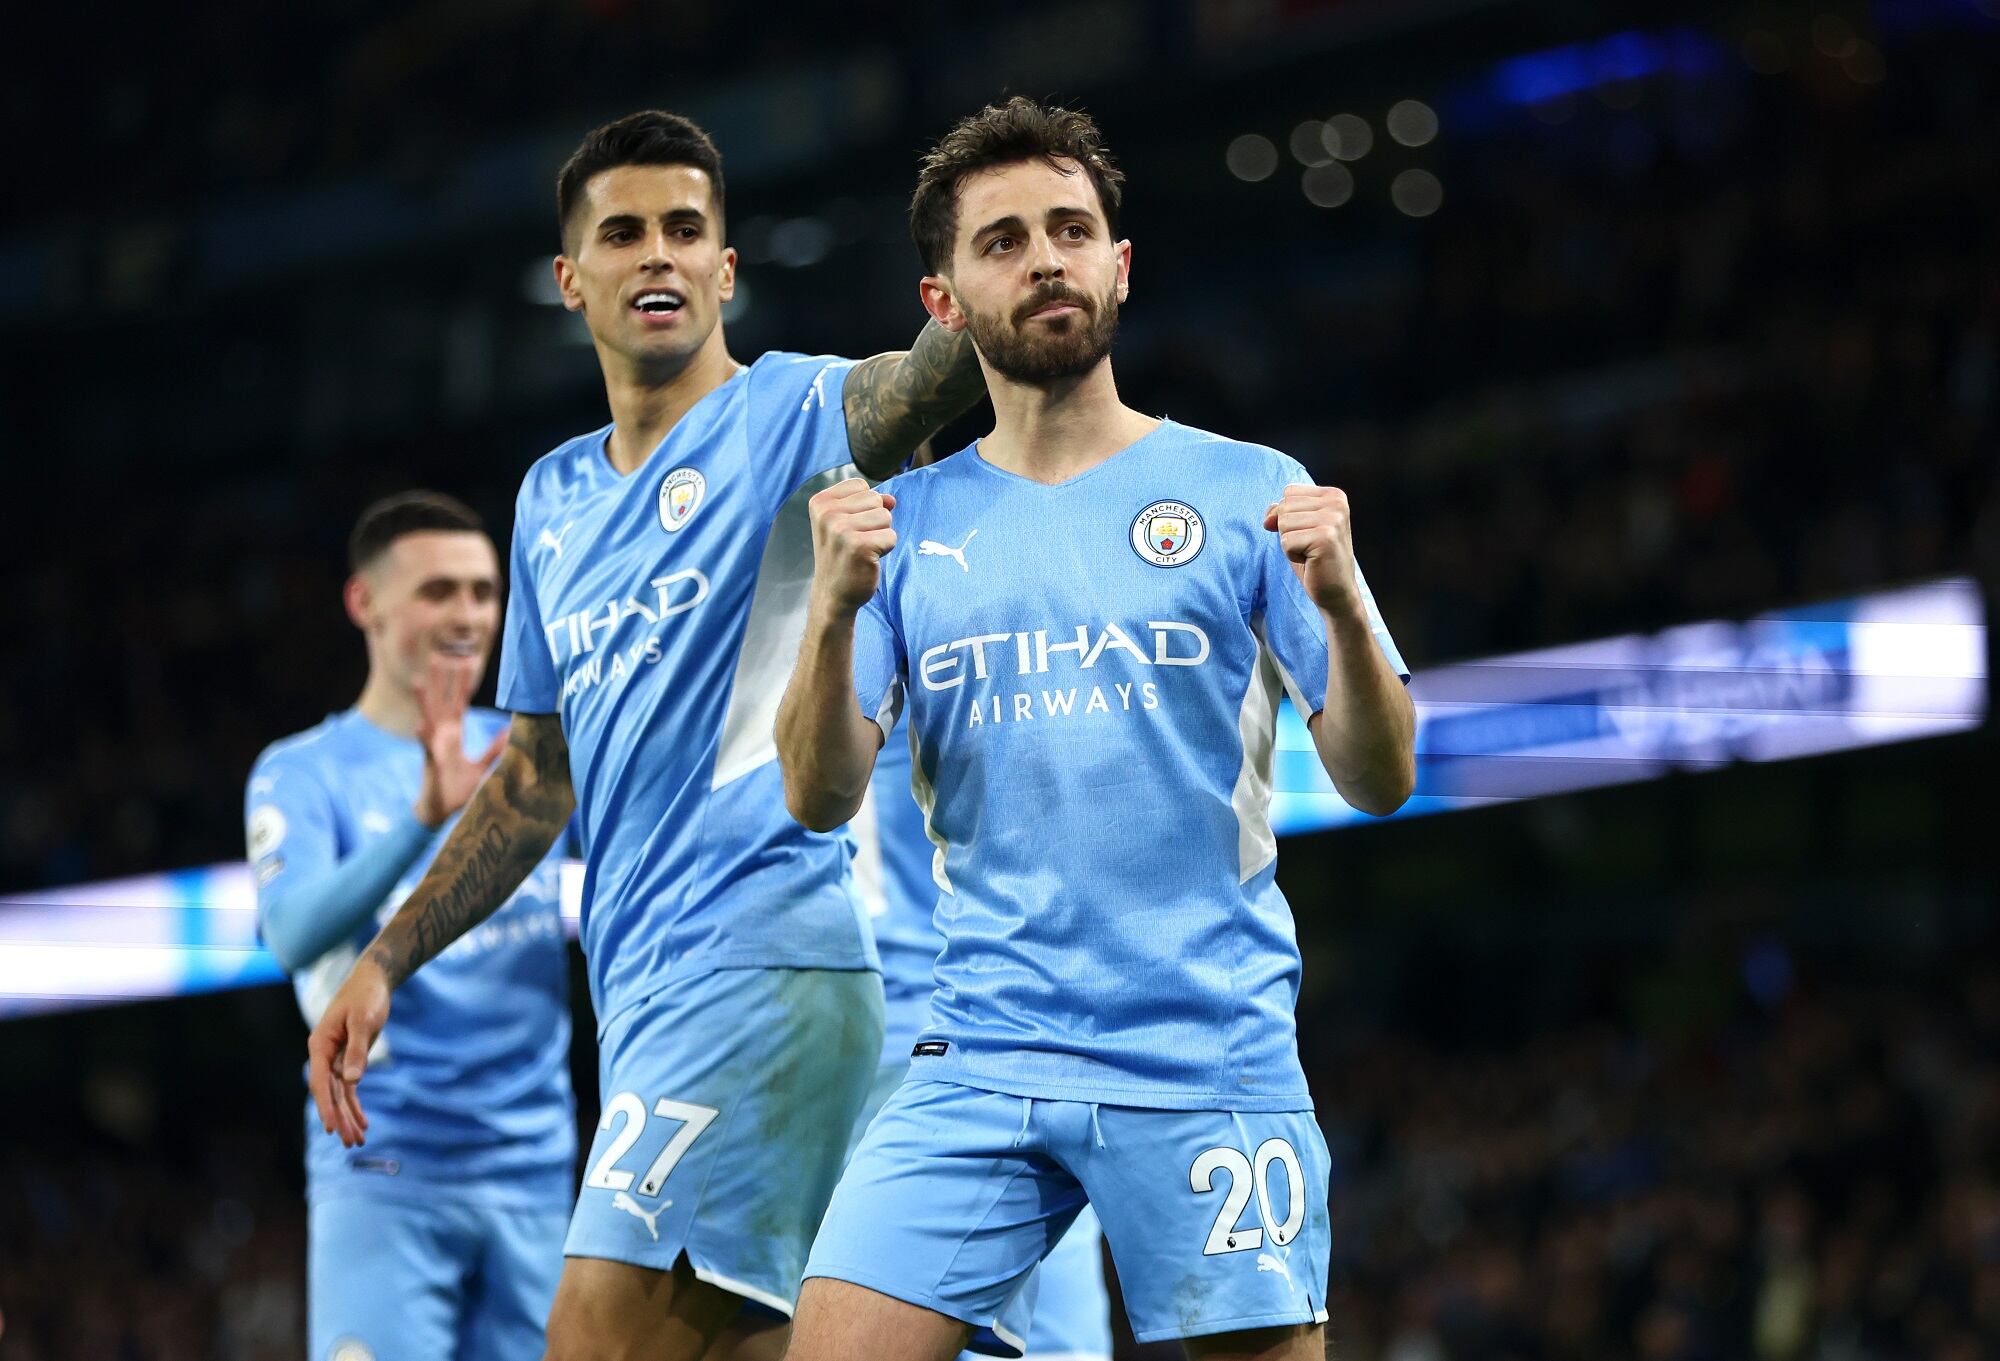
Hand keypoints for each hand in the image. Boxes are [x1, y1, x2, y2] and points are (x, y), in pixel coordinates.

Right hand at [307, 957, 391, 1146]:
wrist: (372, 981)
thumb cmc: (366, 996)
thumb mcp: (363, 1020)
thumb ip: (357, 1050)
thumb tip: (352, 1081)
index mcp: (320, 1045)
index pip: (320, 1082)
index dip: (326, 1106)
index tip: (332, 1127)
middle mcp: (323, 1055)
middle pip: (329, 1093)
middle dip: (340, 1118)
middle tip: (351, 1142)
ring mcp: (334, 1059)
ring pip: (339, 1094)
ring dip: (348, 1116)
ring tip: (358, 1140)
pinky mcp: (348, 1059)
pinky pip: (349, 1088)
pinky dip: (355, 1104)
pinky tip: (363, 1122)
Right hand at [413, 655, 506, 828]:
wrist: (441, 813)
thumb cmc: (458, 790)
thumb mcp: (482, 767)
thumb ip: (494, 750)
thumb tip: (511, 733)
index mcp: (454, 736)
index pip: (459, 704)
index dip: (461, 684)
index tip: (465, 661)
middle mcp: (442, 738)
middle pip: (441, 703)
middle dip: (439, 681)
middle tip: (436, 656)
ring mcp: (434, 749)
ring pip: (428, 720)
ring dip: (423, 702)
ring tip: (417, 682)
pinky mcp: (432, 765)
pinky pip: (427, 749)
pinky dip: (423, 737)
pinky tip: (420, 724)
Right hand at [808, 479, 897, 614]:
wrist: (833, 594)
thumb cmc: (841, 556)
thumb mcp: (847, 523)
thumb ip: (868, 505)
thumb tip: (891, 499)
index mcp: (820, 502)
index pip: (861, 486)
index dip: (864, 507)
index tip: (848, 527)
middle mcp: (827, 514)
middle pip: (875, 499)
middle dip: (874, 521)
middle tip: (856, 542)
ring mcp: (841, 530)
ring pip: (885, 516)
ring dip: (880, 534)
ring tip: (862, 550)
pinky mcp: (859, 546)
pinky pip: (891, 536)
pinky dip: (885, 549)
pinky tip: (868, 559)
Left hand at [1264, 484, 1362, 616]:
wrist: (1336, 592)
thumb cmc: (1315, 559)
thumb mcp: (1297, 528)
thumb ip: (1281, 512)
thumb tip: (1267, 517)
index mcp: (1334, 495)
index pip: (1289, 492)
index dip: (1288, 515)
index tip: (1309, 533)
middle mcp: (1337, 503)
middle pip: (1284, 506)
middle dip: (1288, 530)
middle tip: (1310, 546)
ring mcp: (1333, 519)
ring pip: (1283, 523)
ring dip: (1290, 543)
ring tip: (1310, 552)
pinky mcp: (1325, 538)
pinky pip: (1286, 541)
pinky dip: (1292, 555)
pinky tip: (1311, 561)